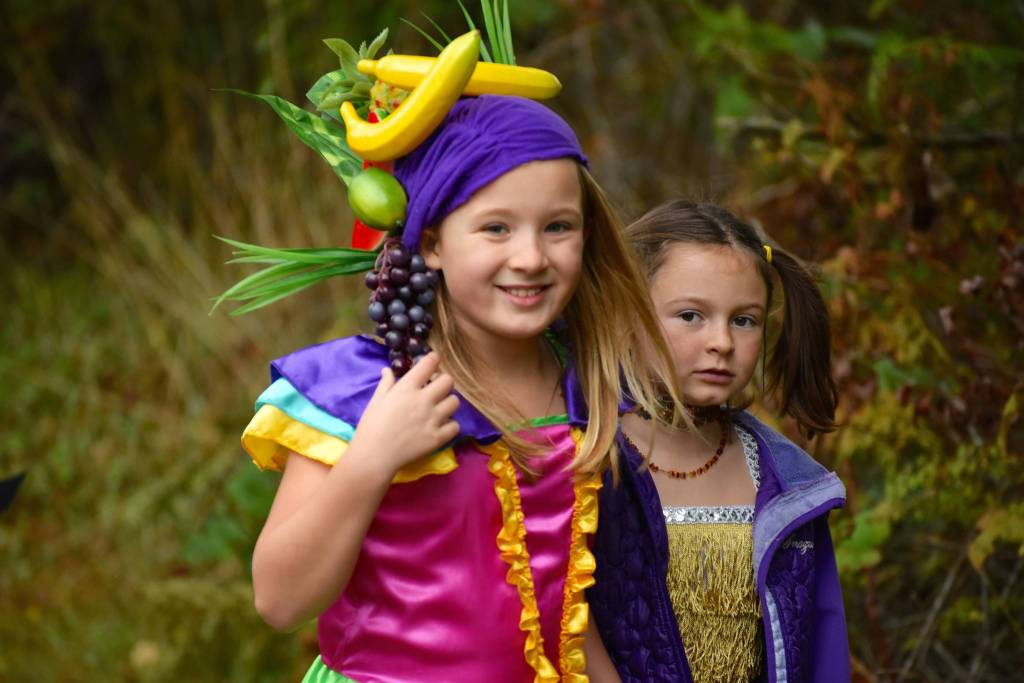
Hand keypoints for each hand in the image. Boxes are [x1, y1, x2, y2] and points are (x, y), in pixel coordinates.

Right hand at [349, 352, 460, 474]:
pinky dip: (450, 425)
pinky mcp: (438, 438)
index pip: (429, 363)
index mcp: (406, 388)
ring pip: (455, 402)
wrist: (373, 457)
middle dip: (443, 382)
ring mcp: (433, 419)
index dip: (433, 360)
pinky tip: (440, 426)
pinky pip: (455, 425)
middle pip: (448, 381)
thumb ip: (387, 383)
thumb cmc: (371, 427)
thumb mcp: (376, 401)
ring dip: (448, 403)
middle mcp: (423, 400)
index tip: (431, 364)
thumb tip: (388, 370)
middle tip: (435, 389)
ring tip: (439, 409)